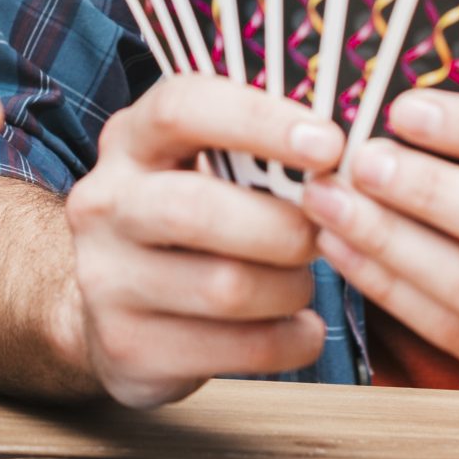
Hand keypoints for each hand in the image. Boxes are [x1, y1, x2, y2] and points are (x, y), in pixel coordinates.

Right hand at [63, 74, 346, 407]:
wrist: (112, 305)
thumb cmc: (189, 220)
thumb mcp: (201, 168)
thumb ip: (256, 153)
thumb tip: (354, 156)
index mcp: (130, 140)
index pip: (183, 109)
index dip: (259, 120)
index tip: (329, 145)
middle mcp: (104, 203)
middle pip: (198, 209)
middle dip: (283, 226)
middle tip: (322, 234)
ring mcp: (106, 280)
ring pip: (225, 287)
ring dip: (291, 288)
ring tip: (303, 282)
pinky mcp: (127, 346)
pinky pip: (236, 349)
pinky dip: (290, 341)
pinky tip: (301, 330)